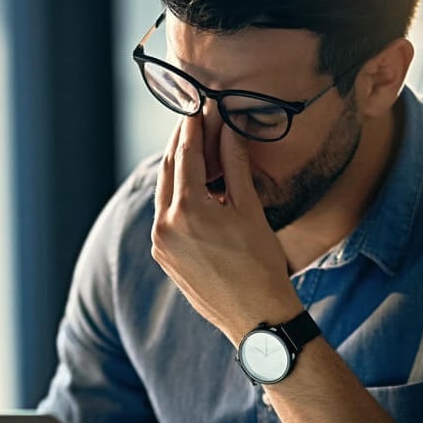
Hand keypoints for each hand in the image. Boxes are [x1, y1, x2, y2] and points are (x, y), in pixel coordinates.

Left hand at [151, 115, 301, 343]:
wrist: (257, 317)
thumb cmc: (261, 265)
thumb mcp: (250, 210)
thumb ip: (235, 166)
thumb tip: (228, 129)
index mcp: (187, 210)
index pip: (186, 154)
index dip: (194, 126)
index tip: (199, 106)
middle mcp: (165, 225)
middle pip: (169, 170)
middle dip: (181, 143)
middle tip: (193, 119)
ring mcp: (161, 244)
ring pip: (165, 193)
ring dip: (178, 169)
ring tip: (195, 149)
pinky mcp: (164, 258)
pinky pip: (166, 217)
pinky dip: (177, 197)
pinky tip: (194, 188)